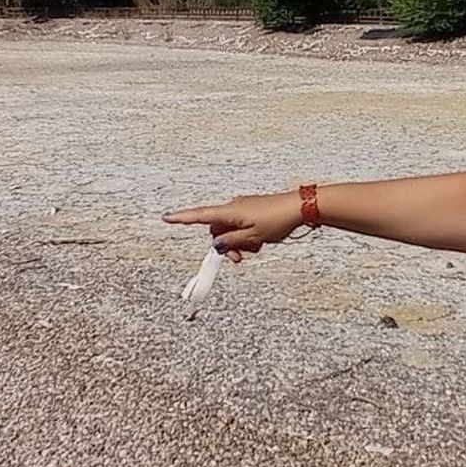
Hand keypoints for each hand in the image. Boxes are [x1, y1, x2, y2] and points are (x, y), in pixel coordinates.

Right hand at [163, 192, 304, 261]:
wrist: (299, 207)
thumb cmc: (277, 219)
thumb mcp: (252, 238)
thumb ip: (231, 242)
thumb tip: (218, 244)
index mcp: (229, 212)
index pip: (200, 216)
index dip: (182, 218)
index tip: (166, 218)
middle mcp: (233, 208)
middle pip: (217, 229)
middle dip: (225, 246)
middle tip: (239, 259)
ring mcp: (243, 208)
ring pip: (231, 230)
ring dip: (238, 243)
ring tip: (256, 247)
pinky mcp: (253, 210)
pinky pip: (241, 225)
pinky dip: (246, 236)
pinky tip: (261, 241)